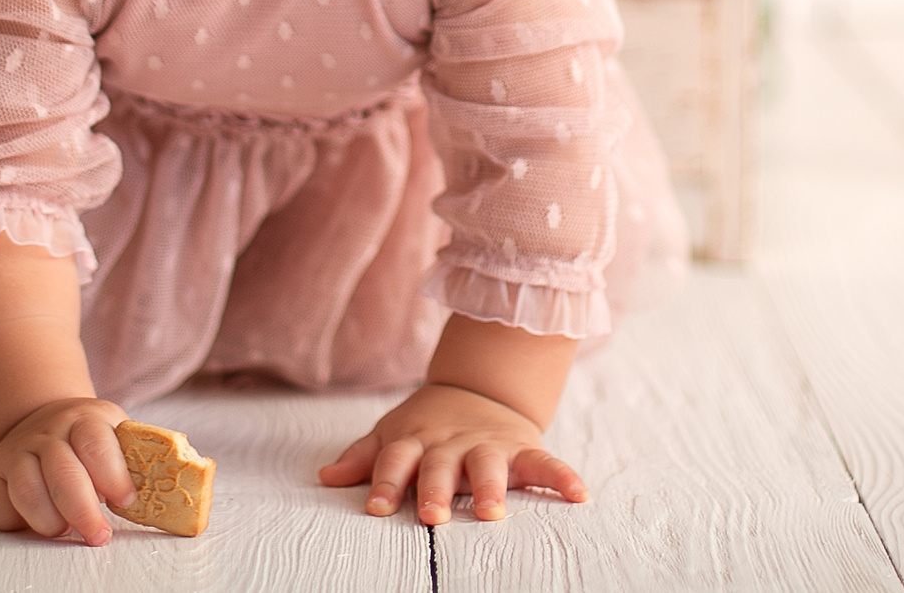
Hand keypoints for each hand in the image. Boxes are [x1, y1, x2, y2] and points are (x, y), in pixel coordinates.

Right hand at [0, 396, 135, 544]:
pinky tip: (34, 524)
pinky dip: (17, 522)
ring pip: (27, 488)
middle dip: (83, 510)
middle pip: (62, 471)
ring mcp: (17, 450)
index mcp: (85, 419)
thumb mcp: (116, 439)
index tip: (126, 500)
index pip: (95, 442)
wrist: (40, 419)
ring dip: (49, 519)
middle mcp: (48, 431)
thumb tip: (184, 480)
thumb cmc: (89, 444)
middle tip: (99, 536)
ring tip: (64, 531)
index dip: (112, 474)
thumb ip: (139, 461)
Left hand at [319, 382, 587, 523]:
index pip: (395, 460)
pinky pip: (544, 462)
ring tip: (493, 514)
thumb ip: (364, 457)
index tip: (376, 508)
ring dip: (491, 487)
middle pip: (440, 466)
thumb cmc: (427, 425)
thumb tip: (326, 476)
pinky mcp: (522, 448)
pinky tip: (578, 496)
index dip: (385, 483)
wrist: (478, 386)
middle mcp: (450, 443)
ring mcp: (488, 444)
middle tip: (433, 516)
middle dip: (437, 489)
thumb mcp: (393, 434)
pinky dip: (562, 477)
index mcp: (416, 440)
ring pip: (489, 465)